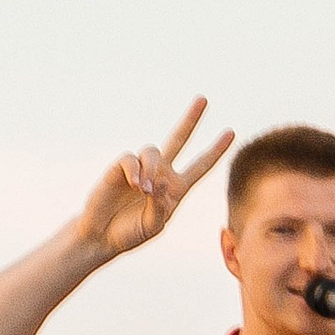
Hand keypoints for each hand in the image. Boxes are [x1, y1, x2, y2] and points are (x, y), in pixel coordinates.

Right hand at [73, 98, 234, 264]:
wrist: (103, 235)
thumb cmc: (131, 233)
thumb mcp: (153, 225)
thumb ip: (160, 207)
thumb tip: (159, 183)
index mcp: (176, 187)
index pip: (200, 166)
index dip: (215, 150)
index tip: (231, 133)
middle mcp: (161, 172)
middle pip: (179, 139)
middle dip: (191, 120)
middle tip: (203, 99)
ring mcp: (141, 168)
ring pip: (153, 150)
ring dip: (151, 169)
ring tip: (144, 190)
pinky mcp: (120, 167)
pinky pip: (131, 159)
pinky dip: (135, 170)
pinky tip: (135, 184)